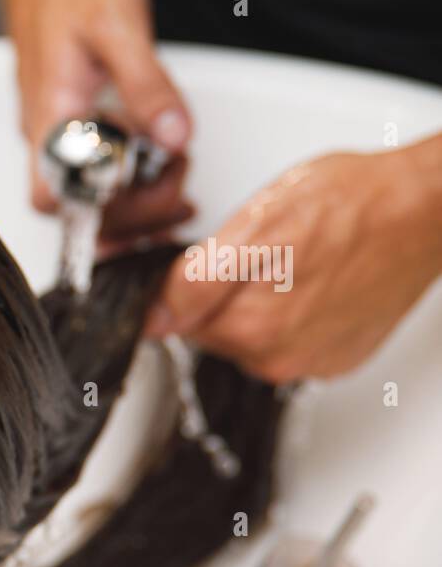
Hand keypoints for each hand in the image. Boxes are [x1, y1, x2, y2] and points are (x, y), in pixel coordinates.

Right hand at [0, 0, 194, 240]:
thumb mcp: (118, 26)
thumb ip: (147, 86)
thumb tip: (173, 138)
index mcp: (48, 115)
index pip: (54, 198)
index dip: (98, 211)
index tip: (147, 189)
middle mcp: (46, 130)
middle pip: (79, 206)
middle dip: (134, 208)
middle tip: (179, 180)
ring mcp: (58, 125)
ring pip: (89, 190)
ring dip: (136, 198)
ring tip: (176, 172)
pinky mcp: (73, 116)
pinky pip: (97, 165)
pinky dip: (131, 179)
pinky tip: (160, 164)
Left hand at [143, 135, 441, 382]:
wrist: (427, 211)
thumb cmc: (352, 203)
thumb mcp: (255, 225)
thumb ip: (195, 283)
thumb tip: (153, 320)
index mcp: (248, 328)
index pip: (175, 320)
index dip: (184, 286)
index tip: (209, 261)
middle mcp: (276, 359)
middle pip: (212, 330)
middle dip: (222, 294)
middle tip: (260, 251)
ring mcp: (309, 363)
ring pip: (249, 335)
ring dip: (257, 303)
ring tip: (293, 262)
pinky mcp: (336, 360)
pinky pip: (290, 341)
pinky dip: (293, 315)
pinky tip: (315, 282)